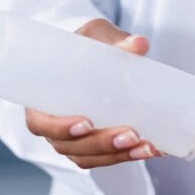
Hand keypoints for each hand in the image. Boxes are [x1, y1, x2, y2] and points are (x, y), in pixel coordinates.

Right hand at [24, 19, 161, 168]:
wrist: (98, 58)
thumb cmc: (87, 46)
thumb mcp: (96, 36)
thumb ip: (115, 41)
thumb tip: (139, 44)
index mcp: (42, 99)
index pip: (40, 123)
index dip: (59, 128)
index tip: (87, 124)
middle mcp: (53, 125)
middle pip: (70, 146)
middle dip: (102, 144)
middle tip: (131, 135)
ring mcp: (73, 140)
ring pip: (90, 158)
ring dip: (119, 155)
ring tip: (147, 147)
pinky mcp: (94, 146)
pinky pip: (107, 159)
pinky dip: (130, 156)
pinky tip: (154, 150)